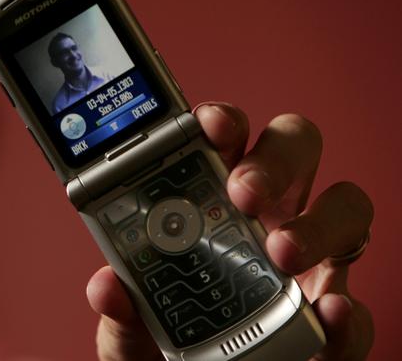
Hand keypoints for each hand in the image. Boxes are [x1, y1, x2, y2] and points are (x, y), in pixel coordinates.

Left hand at [86, 102, 373, 360]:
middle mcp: (267, 216)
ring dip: (318, 222)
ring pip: (345, 205)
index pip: (225, 142)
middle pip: (293, 150)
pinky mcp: (333, 310)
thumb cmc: (164, 343)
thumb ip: (121, 307)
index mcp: (212, 201)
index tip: (209, 126)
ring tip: (281, 253)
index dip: (222, 123)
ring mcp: (309, 258)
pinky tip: (323, 312)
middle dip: (273, 158)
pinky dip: (348, 309)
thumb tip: (106, 287)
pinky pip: (356, 303)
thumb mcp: (130, 326)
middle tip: (243, 193)